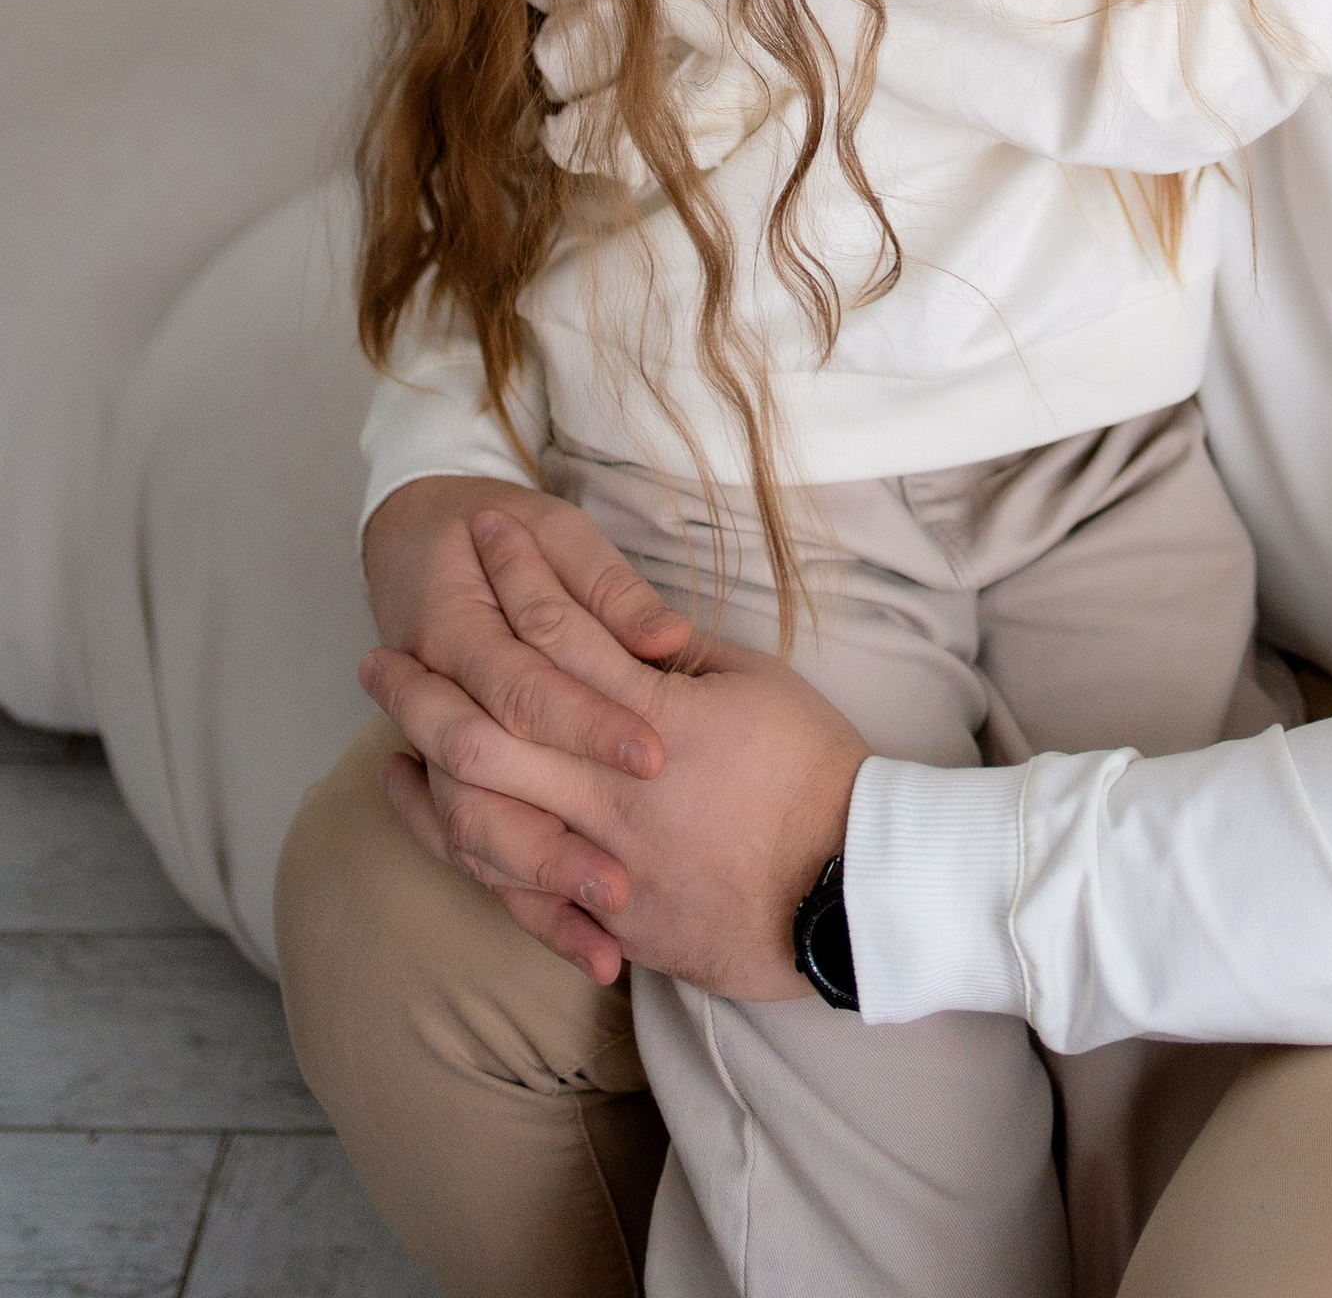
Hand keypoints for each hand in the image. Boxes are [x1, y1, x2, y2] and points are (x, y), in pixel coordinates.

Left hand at [364, 512, 868, 999]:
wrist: (843, 888)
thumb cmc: (812, 770)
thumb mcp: (758, 684)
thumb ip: (681, 656)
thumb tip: (628, 630)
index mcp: (652, 714)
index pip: (562, 628)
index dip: (517, 573)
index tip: (486, 530)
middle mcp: (609, 784)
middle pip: (491, 722)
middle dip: (426, 682)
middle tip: (379, 652)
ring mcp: (598, 854)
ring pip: (481, 806)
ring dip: (424, 756)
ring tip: (386, 724)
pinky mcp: (604, 911)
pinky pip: (507, 878)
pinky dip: (452, 837)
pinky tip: (421, 804)